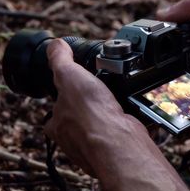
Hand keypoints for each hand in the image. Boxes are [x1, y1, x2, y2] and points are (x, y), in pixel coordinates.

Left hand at [44, 39, 189, 190]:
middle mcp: (76, 139)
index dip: (63, 98)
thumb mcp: (69, 75)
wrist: (119, 141)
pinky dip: (130, 119)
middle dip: (90, 106)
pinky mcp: (120, 146)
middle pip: (80, 119)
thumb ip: (60, 59)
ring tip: (118, 96)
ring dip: (111, 112)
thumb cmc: (90, 114)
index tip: (72, 89)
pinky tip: (135, 108)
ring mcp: (100, 145)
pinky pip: (124, 129)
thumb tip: (56, 44)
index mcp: (58, 125)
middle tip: (100, 91)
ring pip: (103, 126)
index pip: (55, 111)